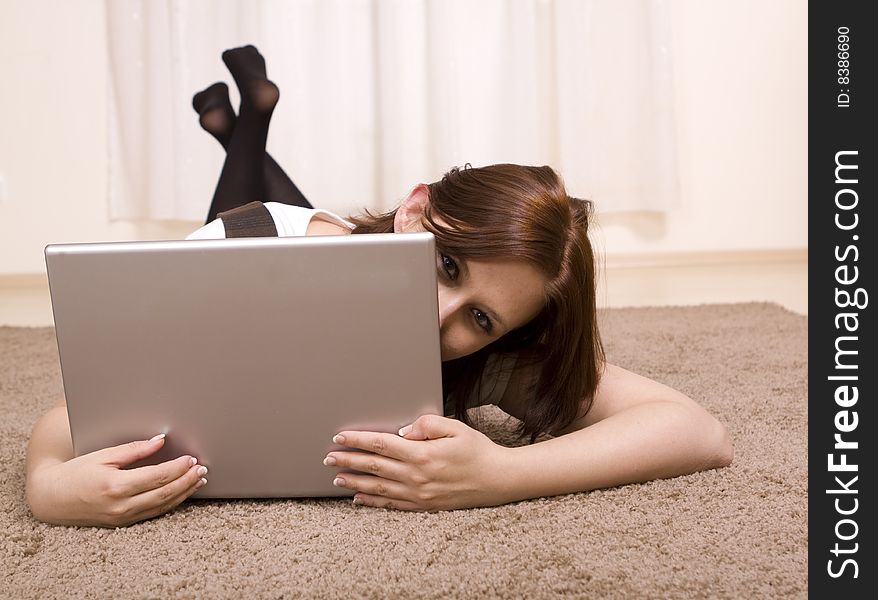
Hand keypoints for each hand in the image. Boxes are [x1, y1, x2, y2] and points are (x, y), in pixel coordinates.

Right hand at [27, 435, 207, 526]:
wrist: (51, 499)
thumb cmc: (76, 472)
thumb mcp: (103, 455)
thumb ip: (135, 449)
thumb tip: (161, 441)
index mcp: (115, 486)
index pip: (157, 477)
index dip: (178, 468)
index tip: (191, 458)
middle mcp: (120, 505)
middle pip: (164, 494)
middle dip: (187, 480)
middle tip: (202, 469)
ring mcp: (122, 518)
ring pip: (162, 506)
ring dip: (183, 492)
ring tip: (199, 480)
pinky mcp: (122, 524)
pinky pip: (153, 513)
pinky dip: (171, 503)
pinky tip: (182, 493)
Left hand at [324, 415, 509, 510]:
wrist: (498, 480)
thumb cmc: (477, 450)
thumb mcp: (455, 428)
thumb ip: (427, 424)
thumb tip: (403, 430)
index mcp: (422, 453)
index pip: (381, 444)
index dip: (358, 440)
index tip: (340, 436)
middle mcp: (416, 476)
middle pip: (374, 467)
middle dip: (348, 460)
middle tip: (328, 458)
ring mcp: (418, 494)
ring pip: (378, 488)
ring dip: (355, 482)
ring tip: (336, 478)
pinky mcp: (423, 505)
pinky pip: (391, 504)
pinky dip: (372, 502)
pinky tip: (358, 499)